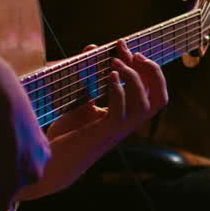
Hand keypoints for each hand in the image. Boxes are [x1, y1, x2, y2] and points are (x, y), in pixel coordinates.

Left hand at [17, 40, 167, 199]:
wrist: (50, 163)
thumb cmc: (65, 134)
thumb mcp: (79, 99)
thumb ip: (88, 76)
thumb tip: (93, 47)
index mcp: (126, 116)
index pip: (153, 92)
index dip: (146, 68)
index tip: (126, 47)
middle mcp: (127, 124)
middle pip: (160, 99)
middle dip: (153, 72)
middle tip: (135, 54)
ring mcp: (117, 130)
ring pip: (146, 105)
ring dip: (135, 79)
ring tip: (116, 64)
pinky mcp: (103, 134)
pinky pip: (122, 112)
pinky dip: (119, 90)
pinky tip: (109, 76)